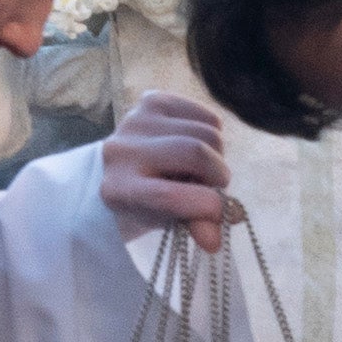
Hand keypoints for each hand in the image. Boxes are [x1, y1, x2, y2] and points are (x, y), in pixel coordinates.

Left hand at [103, 90, 237, 246]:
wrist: (126, 168)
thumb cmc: (150, 201)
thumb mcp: (170, 220)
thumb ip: (193, 228)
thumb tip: (216, 240)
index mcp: (118, 189)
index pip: (170, 196)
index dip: (206, 206)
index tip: (223, 214)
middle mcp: (121, 150)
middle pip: (197, 152)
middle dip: (217, 174)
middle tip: (212, 186)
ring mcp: (136, 119)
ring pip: (208, 132)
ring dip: (216, 155)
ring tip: (199, 167)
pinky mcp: (152, 100)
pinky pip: (206, 115)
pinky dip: (212, 133)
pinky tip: (195, 145)